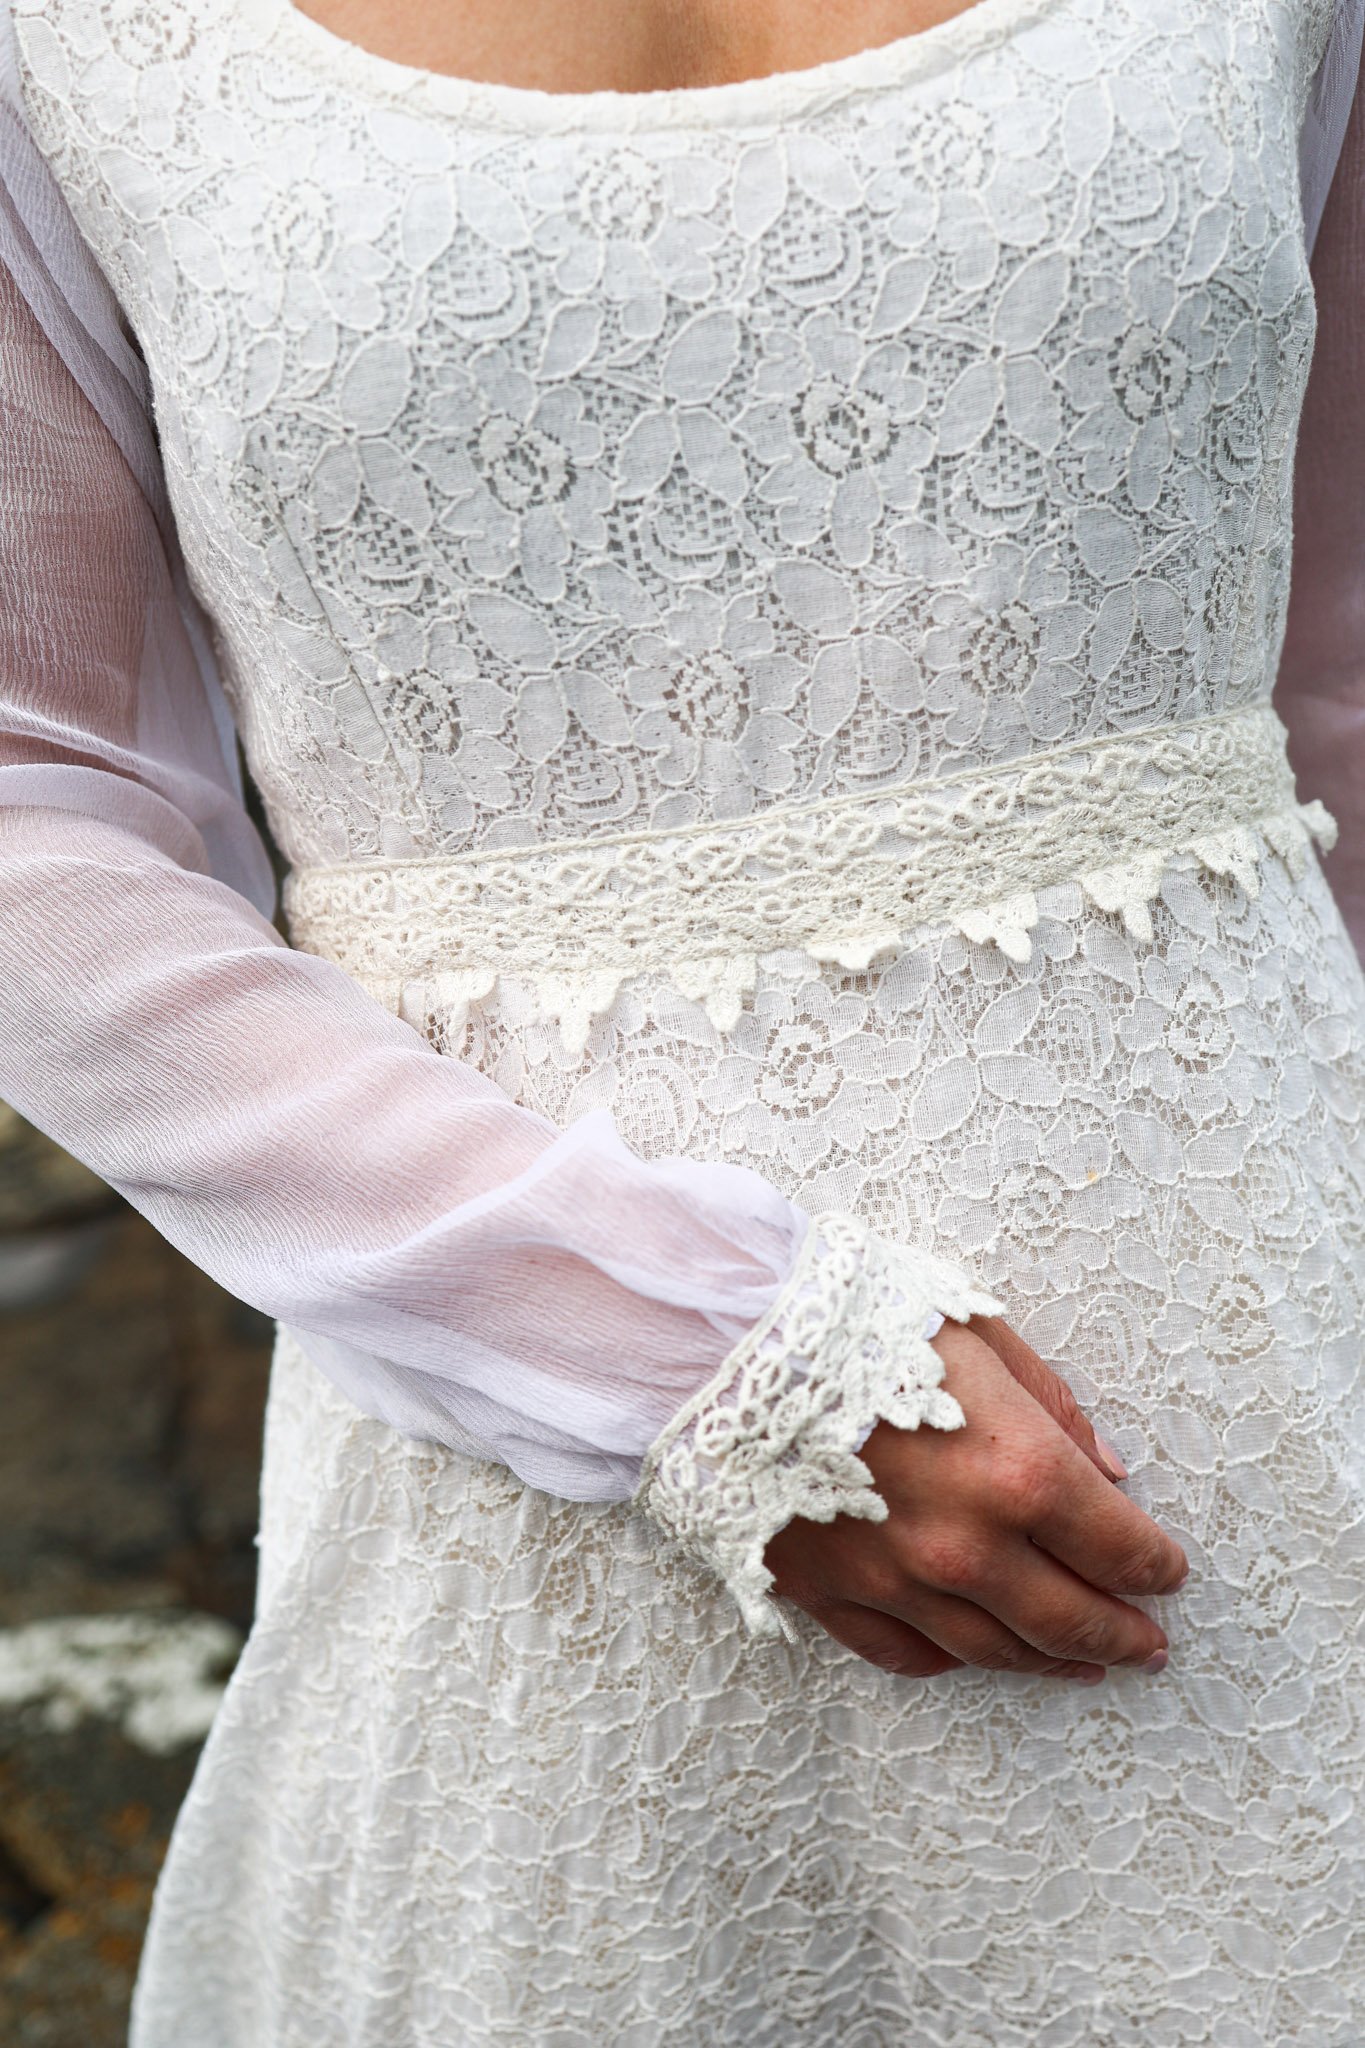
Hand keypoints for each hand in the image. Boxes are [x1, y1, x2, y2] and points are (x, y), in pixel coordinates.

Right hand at [763, 1316, 1187, 1683]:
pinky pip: (905, 1653)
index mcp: (1018, 1471)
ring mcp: (896, 1580)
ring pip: (993, 1650)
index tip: (1168, 1571)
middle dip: (1121, 1634)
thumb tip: (1107, 1471)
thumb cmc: (855, 1318)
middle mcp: (966, 1545)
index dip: (1156, 1566)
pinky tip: (974, 1656)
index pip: (1119, 1547)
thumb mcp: (978, 1333)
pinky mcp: (830, 1592)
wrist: (725, 1340)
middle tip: (1149, 1646)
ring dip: (1049, 1663)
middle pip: (1068, 1619)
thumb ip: (1052, 1407)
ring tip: (1083, 1665)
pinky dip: (951, 1662)